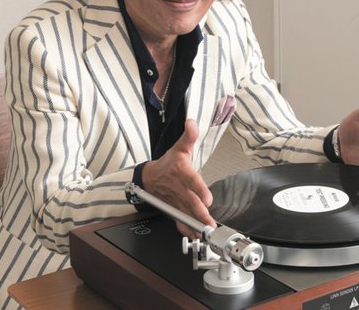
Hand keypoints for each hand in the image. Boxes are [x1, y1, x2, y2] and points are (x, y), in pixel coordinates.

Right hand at [141, 119, 215, 237]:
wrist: (148, 178)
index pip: (192, 181)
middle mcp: (179, 188)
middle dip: (199, 214)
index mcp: (181, 172)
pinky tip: (194, 236)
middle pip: (190, 202)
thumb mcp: (179, 147)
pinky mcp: (173, 209)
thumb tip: (192, 123)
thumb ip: (188, 136)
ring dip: (195, 224)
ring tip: (205, 233)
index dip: (199, 190)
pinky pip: (179, 221)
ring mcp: (175, 201)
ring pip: (186, 214)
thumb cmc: (167, 164)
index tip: (207, 199)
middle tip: (209, 224)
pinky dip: (185, 229)